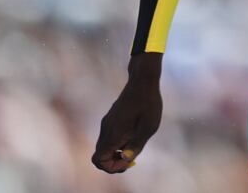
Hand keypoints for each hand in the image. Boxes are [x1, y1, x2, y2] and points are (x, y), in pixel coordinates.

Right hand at [91, 52, 162, 173]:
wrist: (142, 81)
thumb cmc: (148, 104)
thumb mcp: (148, 127)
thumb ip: (136, 145)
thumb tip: (126, 160)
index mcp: (113, 134)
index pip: (99, 160)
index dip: (111, 167)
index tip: (128, 162)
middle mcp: (105, 130)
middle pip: (100, 155)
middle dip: (114, 162)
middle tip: (132, 159)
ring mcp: (107, 123)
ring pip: (104, 146)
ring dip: (116, 152)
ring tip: (135, 146)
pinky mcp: (111, 118)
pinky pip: (109, 137)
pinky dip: (117, 143)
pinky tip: (133, 136)